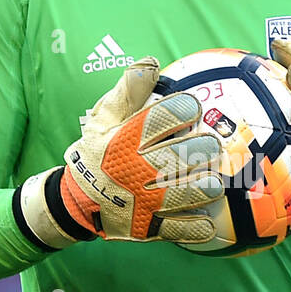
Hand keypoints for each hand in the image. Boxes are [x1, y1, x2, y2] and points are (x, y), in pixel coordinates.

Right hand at [18, 57, 224, 245]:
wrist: (76, 201)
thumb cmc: (98, 153)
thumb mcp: (103, 119)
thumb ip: (128, 90)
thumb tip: (150, 62)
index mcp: (125, 139)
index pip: (161, 118)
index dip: (183, 110)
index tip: (194, 108)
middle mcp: (134, 169)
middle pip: (178, 156)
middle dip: (202, 149)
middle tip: (211, 146)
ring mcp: (141, 201)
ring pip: (182, 193)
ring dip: (204, 187)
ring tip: (214, 183)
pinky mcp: (145, 227)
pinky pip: (176, 229)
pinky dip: (195, 227)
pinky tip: (208, 221)